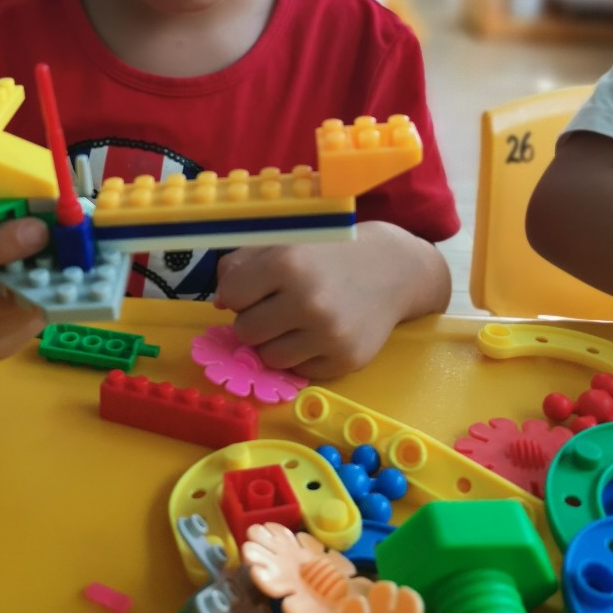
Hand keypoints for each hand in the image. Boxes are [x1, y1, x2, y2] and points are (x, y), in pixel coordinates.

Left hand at [215, 223, 421, 378]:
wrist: (393, 269)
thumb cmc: (329, 252)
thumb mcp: (285, 241)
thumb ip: (242, 264)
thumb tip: (219, 302)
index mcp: (288, 263)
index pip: (231, 295)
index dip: (238, 292)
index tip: (254, 287)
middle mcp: (308, 300)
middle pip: (245, 331)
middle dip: (254, 318)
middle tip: (276, 305)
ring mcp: (328, 334)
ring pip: (269, 357)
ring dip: (275, 341)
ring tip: (296, 320)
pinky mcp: (345, 360)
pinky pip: (299, 371)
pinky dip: (302, 355)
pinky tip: (319, 332)